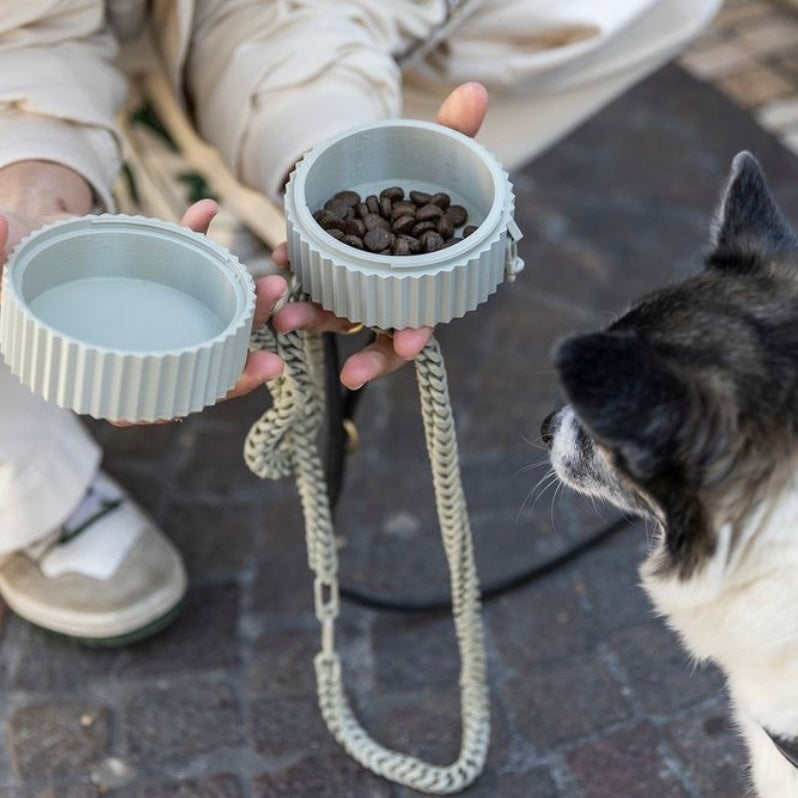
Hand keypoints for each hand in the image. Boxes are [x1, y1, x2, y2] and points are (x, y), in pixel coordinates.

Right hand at [0, 176, 287, 424]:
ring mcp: (167, 321)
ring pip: (216, 326)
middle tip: (269, 349)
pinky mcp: (174, 285)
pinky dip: (203, 245)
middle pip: (199, 367)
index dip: (185, 398)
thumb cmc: (23, 270)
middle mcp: (146, 351)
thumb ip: (3, 258)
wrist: (36, 240)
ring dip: (246, 307)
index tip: (217, 391)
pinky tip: (205, 213)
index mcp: (108, 366)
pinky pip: (198, 272)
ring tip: (272, 282)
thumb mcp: (11, 270)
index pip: (150, 399)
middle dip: (238, 359)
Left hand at [271, 81, 489, 389]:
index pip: (424, 319)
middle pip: (380, 332)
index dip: (416, 336)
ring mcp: (360, 285)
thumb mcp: (438, 152)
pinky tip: (284, 259)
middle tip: (340, 359)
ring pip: (340, 316)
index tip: (409, 346)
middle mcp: (395, 292)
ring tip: (285, 316)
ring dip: (314, 319)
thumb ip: (456, 132)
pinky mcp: (330, 269)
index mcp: (427, 279)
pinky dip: (300, 274)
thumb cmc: (422, 170)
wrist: (384, 164)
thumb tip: (475, 92)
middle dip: (361, 348)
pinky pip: (315, 282)